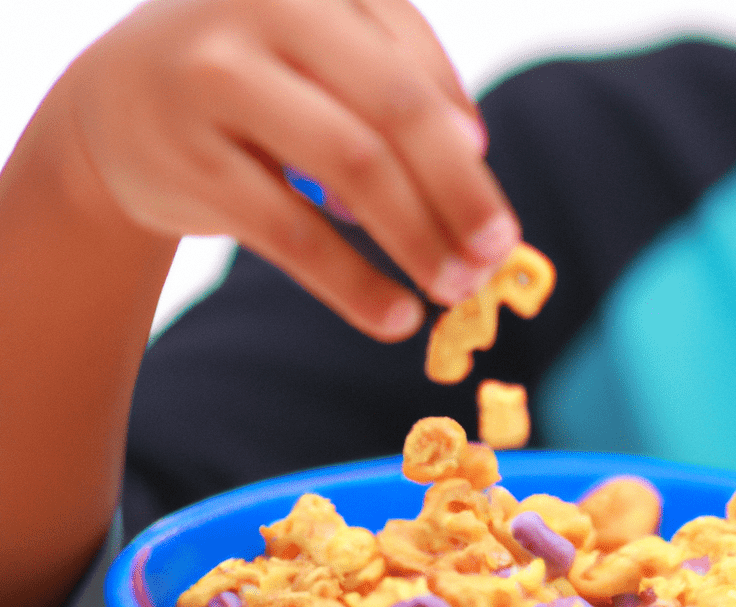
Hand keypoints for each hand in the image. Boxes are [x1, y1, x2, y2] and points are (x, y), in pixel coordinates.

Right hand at [59, 0, 519, 338]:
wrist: (112, 108)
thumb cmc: (244, 83)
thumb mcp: (312, 56)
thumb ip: (389, 82)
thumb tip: (473, 148)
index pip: (413, 67)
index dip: (463, 146)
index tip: (494, 214)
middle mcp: (264, 10)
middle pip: (396, 111)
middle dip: (460, 193)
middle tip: (496, 256)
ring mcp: (219, 80)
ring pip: (353, 166)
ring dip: (418, 239)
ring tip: (456, 291)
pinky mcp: (193, 160)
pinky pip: (295, 234)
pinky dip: (355, 284)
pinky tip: (395, 319)